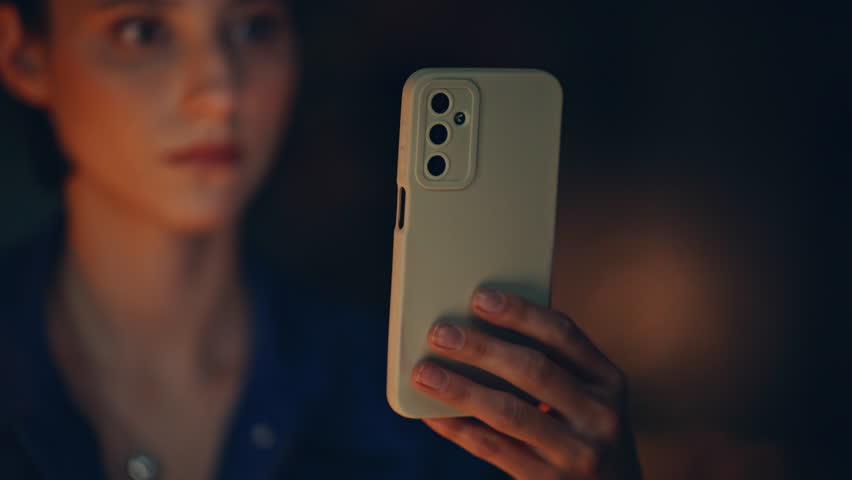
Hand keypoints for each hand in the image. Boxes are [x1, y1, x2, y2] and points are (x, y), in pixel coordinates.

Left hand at [411, 289, 641, 479]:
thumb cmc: (585, 431)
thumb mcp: (589, 396)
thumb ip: (553, 365)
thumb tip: (478, 329)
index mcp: (608, 380)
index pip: (563, 334)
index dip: (520, 312)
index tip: (479, 297)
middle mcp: (600, 414)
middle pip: (534, 370)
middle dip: (482, 348)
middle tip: (440, 333)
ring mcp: (577, 453)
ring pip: (509, 412)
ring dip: (460, 389)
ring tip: (425, 373)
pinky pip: (493, 449)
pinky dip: (458, 428)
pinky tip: (432, 415)